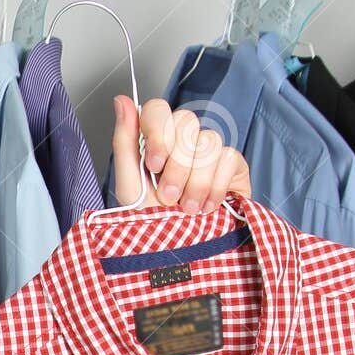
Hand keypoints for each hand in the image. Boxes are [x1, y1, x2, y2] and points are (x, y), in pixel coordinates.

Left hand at [110, 95, 251, 213]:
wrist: (179, 254)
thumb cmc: (152, 223)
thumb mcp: (130, 187)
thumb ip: (125, 143)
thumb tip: (121, 101)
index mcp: (156, 143)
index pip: (159, 110)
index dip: (158, 132)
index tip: (154, 164)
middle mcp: (183, 142)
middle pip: (187, 121)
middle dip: (177, 165)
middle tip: (169, 197)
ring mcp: (209, 152)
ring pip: (209, 141)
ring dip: (195, 182)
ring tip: (187, 209)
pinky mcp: (234, 166)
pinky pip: (229, 158)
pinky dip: (216, 187)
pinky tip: (208, 206)